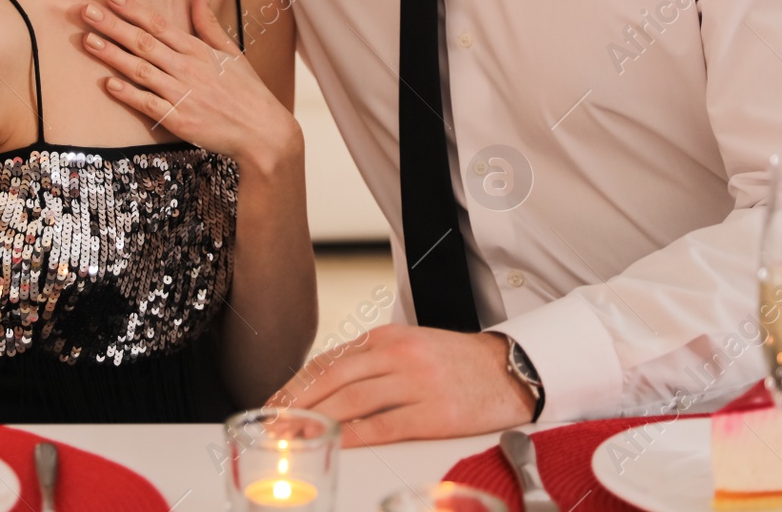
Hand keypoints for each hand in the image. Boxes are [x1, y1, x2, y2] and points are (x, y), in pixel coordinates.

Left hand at [80, 0, 300, 178]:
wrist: (263, 132)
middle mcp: (188, 68)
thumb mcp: (232, 52)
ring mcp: (183, 94)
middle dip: (112, 25)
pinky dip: (129, 94)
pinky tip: (108, 84)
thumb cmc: (247, 91)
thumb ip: (209, 23)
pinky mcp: (180, 120)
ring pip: (141, 70)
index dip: (133, 9)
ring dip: (112, 55)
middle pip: (144, 43)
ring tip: (88, 41)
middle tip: (85, 11)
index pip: (160, 24)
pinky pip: (149, 104)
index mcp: (199, 50)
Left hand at [271, 325, 534, 446]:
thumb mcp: (410, 345)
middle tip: (273, 424)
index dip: (296, 384)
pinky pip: (384, 426)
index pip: (329, 361)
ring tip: (294, 436)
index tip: (274, 403)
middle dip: (297, 404)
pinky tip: (335, 443)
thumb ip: (371, 360)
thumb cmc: (456, 361)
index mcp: (387, 338)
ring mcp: (416, 383)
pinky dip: (354, 435)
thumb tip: (326, 383)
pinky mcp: (434, 413)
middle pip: (333, 380)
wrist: (508, 370)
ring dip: (316, 420)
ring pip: (352, 402)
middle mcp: (398, 356)